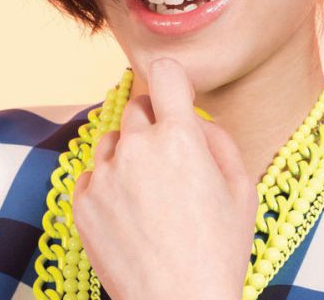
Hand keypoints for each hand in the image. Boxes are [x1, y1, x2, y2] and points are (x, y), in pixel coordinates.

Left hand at [72, 57, 257, 299]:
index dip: (173, 80)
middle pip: (137, 107)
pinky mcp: (82, 204)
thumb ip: (218, 138)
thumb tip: (194, 118)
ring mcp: (105, 176)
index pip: (164, 73)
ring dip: (128, 152)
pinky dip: (109, 183)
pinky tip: (128, 212)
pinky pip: (93, 174)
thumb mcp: (241, 188)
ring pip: (112, 139)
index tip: (175, 96)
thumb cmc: (218, 250)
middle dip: (154, 123)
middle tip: (169, 159)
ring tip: (148, 191)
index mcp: (179, 137)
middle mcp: (137, 148)